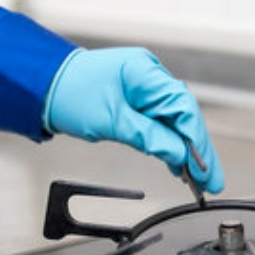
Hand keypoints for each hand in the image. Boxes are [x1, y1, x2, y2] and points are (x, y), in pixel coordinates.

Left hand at [43, 48, 223, 193]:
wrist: (43, 85)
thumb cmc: (70, 94)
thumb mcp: (111, 121)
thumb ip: (149, 137)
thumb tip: (179, 154)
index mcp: (145, 73)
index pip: (184, 109)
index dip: (197, 142)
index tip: (204, 170)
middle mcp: (151, 77)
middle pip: (186, 117)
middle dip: (199, 151)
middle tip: (212, 181)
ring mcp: (147, 88)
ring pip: (177, 123)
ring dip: (188, 151)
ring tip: (199, 180)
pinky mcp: (140, 101)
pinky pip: (163, 124)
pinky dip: (171, 145)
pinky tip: (179, 165)